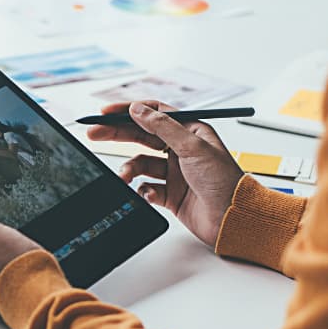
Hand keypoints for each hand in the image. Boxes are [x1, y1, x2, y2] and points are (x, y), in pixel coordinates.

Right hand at [86, 101, 244, 245]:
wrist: (233, 218)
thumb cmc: (224, 181)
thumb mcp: (192, 147)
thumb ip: (162, 127)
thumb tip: (138, 110)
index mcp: (190, 131)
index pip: (154, 114)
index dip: (129, 111)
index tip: (106, 113)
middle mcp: (181, 150)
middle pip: (142, 136)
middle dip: (117, 135)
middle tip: (94, 134)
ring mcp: (174, 172)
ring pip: (141, 164)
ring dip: (130, 170)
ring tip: (124, 177)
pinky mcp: (170, 194)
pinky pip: (146, 188)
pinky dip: (142, 191)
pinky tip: (146, 194)